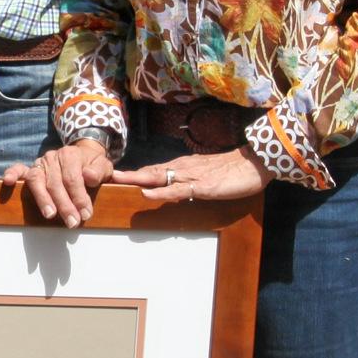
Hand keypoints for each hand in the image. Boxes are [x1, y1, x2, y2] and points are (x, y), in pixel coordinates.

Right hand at [4, 141, 113, 224]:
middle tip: (72, 222)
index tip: (85, 214)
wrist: (83, 156)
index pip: (72, 178)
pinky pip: (18, 169)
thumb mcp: (103, 167)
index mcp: (70, 155)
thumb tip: (89, 176)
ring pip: (36, 180)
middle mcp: (53, 157)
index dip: (79, 197)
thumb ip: (99, 171)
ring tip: (50, 215)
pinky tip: (8, 182)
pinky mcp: (30, 169)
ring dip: (42, 199)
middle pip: (55, 183)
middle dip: (64, 205)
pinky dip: (12, 173)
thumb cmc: (92, 166)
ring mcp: (40, 163)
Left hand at [115, 148, 270, 205]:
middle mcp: (182, 169)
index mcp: (182, 167)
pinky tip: (147, 193)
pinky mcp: (203, 187)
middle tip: (103, 175)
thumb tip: (170, 191)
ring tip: (116, 181)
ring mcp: (191, 177)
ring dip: (135, 179)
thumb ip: (187, 183)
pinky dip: (160, 192)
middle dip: (126, 175)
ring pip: (158, 178)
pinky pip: (177, 190)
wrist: (255, 163)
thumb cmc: (231, 171)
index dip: (131, 174)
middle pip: (148, 171)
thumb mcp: (205, 177)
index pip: (152, 170)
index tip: (110, 176)